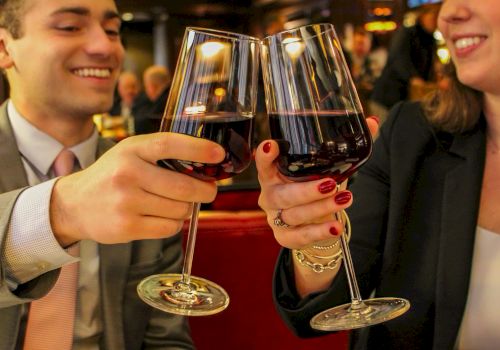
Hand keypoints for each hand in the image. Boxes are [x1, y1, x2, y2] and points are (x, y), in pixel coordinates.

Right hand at [50, 132, 224, 245]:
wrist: (74, 204)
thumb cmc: (112, 176)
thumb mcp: (130, 154)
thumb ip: (162, 156)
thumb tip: (206, 168)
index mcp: (131, 150)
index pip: (169, 144)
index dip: (198, 149)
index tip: (219, 155)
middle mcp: (127, 173)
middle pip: (184, 187)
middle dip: (205, 191)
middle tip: (208, 191)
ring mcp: (126, 202)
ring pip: (180, 210)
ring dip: (185, 209)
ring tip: (172, 204)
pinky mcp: (127, 227)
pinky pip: (169, 228)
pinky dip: (173, 224)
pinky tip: (160, 217)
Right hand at [255, 116, 379, 249]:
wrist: (313, 223)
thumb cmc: (314, 188)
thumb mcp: (327, 168)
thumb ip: (346, 148)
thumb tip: (372, 122)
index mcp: (274, 174)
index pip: (263, 163)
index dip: (264, 155)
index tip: (272, 145)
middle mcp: (270, 195)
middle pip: (283, 194)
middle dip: (307, 190)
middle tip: (330, 183)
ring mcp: (275, 218)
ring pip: (294, 214)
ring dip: (321, 208)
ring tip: (345, 200)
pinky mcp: (284, 237)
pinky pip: (300, 236)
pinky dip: (319, 232)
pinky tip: (336, 228)